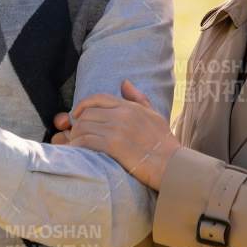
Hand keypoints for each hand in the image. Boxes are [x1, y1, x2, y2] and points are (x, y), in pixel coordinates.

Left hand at [49, 80, 178, 190]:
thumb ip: (138, 98)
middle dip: (78, 124)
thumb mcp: (153, 114)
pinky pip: (86, 141)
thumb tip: (125, 83)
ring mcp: (117, 130)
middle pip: (87, 113)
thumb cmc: (164, 142)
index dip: (83, 104)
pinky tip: (79, 152)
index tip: (77, 114)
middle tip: (77, 135)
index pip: (98, 98)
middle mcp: (122, 115)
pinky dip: (78, 146)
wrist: (171, 164)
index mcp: (130, 107)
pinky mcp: (113, 146)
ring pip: (83, 127)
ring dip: (76, 136)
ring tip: (76, 145)